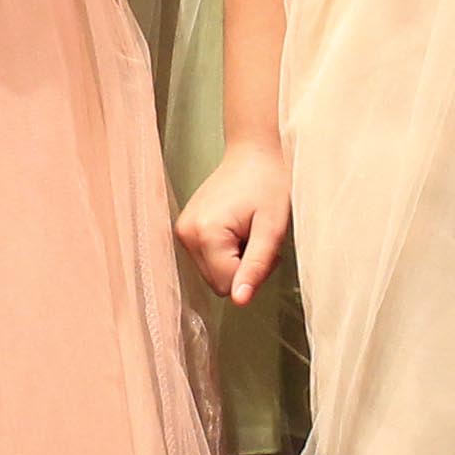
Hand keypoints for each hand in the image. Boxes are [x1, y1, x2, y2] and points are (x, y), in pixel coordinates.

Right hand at [178, 142, 291, 305]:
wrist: (255, 153)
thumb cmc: (268, 183)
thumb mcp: (272, 228)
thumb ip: (255, 266)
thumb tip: (240, 301)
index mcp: (205, 233)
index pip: (227, 286)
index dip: (252, 273)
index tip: (263, 246)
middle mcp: (185, 233)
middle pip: (217, 283)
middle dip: (242, 268)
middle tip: (257, 237)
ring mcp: (182, 230)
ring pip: (213, 273)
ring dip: (235, 260)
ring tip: (248, 230)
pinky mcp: (185, 228)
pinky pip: (207, 259)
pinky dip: (226, 252)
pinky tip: (237, 229)